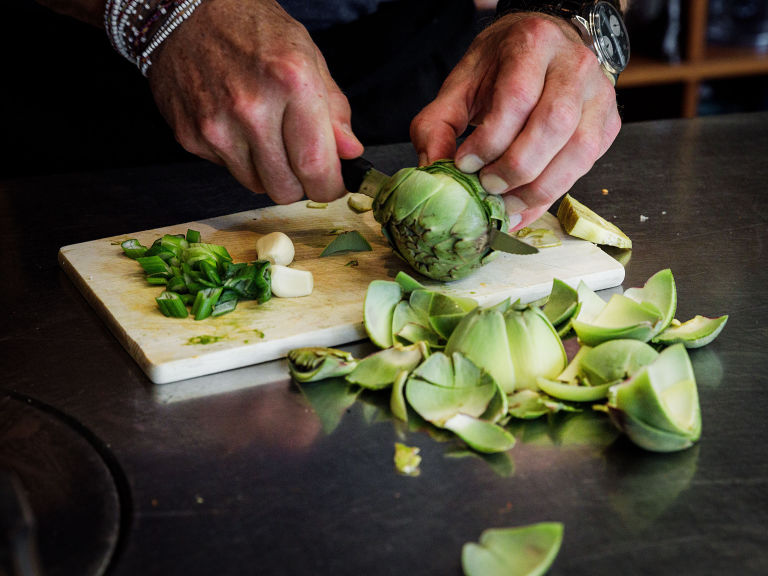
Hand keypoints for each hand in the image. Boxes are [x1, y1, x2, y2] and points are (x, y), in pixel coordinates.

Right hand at [147, 0, 363, 203]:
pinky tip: (237, 126)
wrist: (188, 10)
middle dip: (301, 184)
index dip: (330, 187)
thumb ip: (334, 110)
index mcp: (291, 82)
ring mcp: (216, 125)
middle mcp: (251, 108)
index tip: (333, 186)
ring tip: (266, 135)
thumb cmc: (253, 30)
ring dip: (269, 172)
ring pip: (257, 186)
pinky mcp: (191, 136)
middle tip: (301, 163)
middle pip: (286, 189)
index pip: (316, 167)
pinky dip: (239, 158)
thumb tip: (350, 153)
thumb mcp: (308, 57)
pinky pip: (228, 170)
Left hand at [410, 13, 620, 229]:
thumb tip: (434, 170)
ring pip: (578, 151)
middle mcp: (575, 64)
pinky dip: (554, 192)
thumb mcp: (460, 86)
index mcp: (533, 43)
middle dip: (516, 167)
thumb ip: (437, 125)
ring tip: (507, 202)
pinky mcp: (609, 123)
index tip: (465, 163)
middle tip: (488, 186)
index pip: (517, 98)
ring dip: (539, 188)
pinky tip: (525, 202)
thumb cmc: (500, 68)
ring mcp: (599, 94)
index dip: (491, 140)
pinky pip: (587, 165)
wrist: (544, 47)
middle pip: (554, 125)